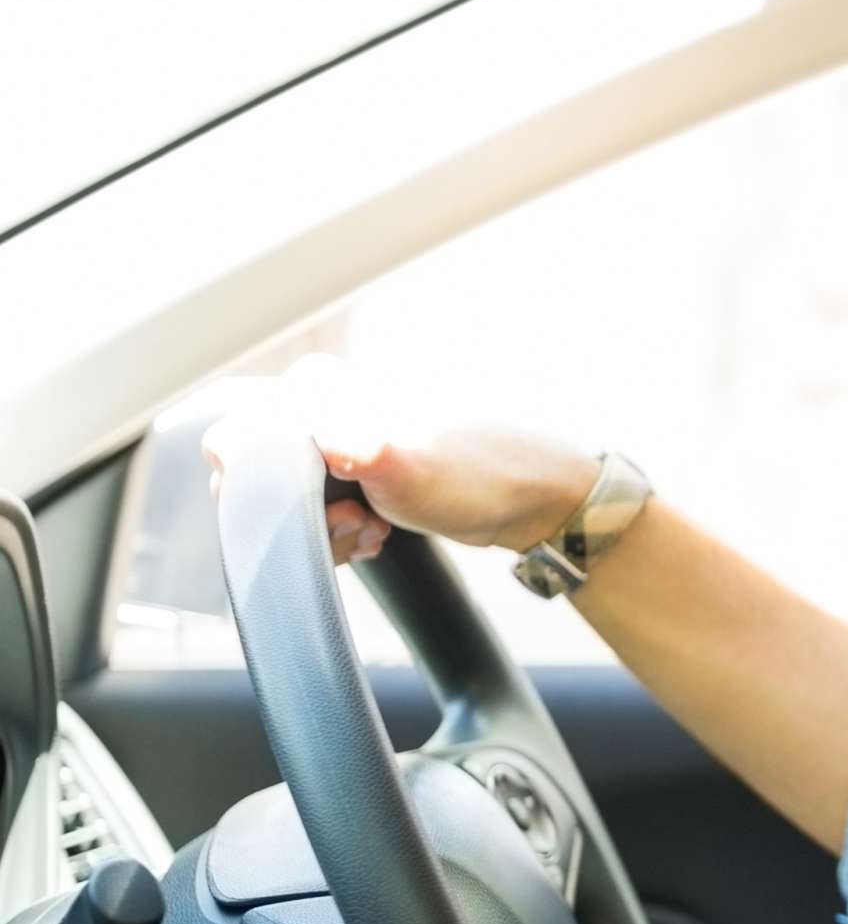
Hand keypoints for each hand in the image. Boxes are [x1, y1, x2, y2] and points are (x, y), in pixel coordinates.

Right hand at [199, 352, 601, 569]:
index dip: (265, 491)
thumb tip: (324, 446)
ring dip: (327, 532)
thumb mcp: (408, 465)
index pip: (236, 440)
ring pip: (289, 503)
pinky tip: (378, 536)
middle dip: (303, 519)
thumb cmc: (479, 475)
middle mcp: (318, 406)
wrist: (534, 500)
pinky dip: (342, 535)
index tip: (318, 508)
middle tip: (361, 524)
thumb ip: (357, 451)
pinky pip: (319, 514)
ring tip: (376, 530)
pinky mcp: (356, 474)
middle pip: (259, 479)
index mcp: (317, 387)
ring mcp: (335, 440)